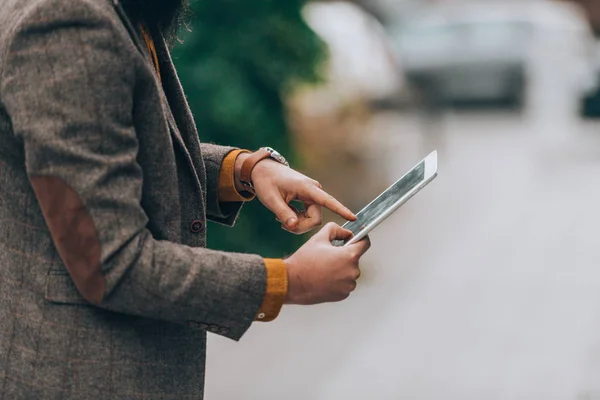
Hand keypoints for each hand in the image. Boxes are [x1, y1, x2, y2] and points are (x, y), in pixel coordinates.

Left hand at [235, 155, 356, 233]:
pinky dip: (297, 219)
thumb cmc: (266, 181)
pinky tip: (284, 215)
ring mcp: (311, 195)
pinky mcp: (308, 198)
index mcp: (307, 188)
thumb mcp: (271, 199)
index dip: (341, 210)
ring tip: (281, 219)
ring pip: (312, 219)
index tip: (353, 218)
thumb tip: (293, 227)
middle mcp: (313, 191)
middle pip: (315, 218)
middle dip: (301, 226)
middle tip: (283, 225)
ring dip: (298, 223)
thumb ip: (283, 214)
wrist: (263, 170)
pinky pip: (308, 215)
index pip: (328, 201)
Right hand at [284, 222, 370, 304]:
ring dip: (341, 269)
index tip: (356, 239)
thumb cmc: (304, 262)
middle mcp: (352, 271)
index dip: (360, 239)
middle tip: (328, 256)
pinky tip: (324, 278)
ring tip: (324, 268)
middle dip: (344, 256)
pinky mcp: (343, 295)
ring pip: (349, 272)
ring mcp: (348, 285)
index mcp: (349, 256)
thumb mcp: (319, 238)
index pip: (365, 243)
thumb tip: (345, 233)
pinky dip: (337, 281)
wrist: (292, 282)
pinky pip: (344, 284)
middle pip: (355, 259)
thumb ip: (336, 230)